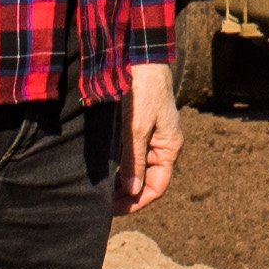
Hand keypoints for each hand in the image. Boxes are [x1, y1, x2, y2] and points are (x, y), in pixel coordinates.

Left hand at [115, 62, 182, 212]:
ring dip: (120, 182)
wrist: (140, 59)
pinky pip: (129, 155)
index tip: (114, 210)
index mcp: (169, 148)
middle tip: (101, 205)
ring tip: (99, 192)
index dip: (137, 202)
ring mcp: (150, 137)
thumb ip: (134, 161)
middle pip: (146, 180)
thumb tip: (133, 191)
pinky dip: (117, 166)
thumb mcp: (136, 128)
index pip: (157, 186)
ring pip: (136, 169)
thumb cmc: (143, 91)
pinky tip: (102, 172)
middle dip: (126, 195)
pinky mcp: (137, 128)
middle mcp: (162, 146)